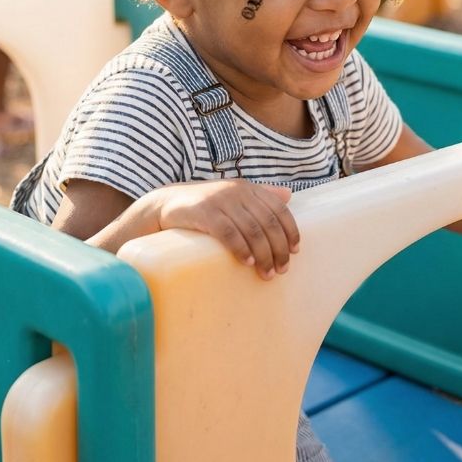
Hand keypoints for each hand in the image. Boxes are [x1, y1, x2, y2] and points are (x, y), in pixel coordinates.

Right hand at [150, 179, 299, 279]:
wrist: (166, 203)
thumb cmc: (205, 204)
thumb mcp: (234, 194)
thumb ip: (260, 194)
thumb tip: (288, 195)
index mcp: (248, 188)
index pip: (279, 208)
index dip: (290, 230)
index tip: (295, 251)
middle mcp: (237, 192)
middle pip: (268, 222)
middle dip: (278, 248)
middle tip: (282, 270)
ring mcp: (221, 201)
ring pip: (252, 229)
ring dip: (263, 254)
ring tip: (267, 273)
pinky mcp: (204, 213)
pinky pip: (228, 232)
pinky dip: (241, 248)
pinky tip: (248, 262)